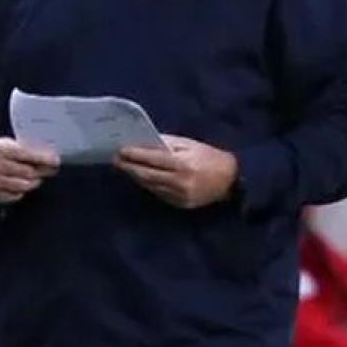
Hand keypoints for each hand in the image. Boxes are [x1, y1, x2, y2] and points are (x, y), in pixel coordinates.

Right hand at [0, 138, 59, 204]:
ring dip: (34, 182)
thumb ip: (28, 149)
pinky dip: (22, 191)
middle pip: (28, 172)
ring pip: (24, 186)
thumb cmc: (0, 153)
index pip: (27, 154)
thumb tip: (51, 157)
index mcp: (1, 149)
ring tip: (35, 177)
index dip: (43, 158)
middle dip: (42, 171)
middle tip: (50, 169)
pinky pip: (16, 195)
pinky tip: (21, 184)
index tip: (56, 161)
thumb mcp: (11, 145)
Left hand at [114, 134, 237, 209]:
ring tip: (125, 167)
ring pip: (151, 186)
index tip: (120, 150)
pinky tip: (141, 178)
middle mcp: (179, 182)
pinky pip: (159, 193)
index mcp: (183, 164)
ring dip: (136, 177)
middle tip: (116, 160)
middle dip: (129, 167)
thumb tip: (146, 142)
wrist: (231, 180)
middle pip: (147, 175)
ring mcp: (179, 196)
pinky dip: (149, 185)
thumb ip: (168, 143)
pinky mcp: (180, 204)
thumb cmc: (210, 157)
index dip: (135, 155)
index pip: (153, 159)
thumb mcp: (191, 145)